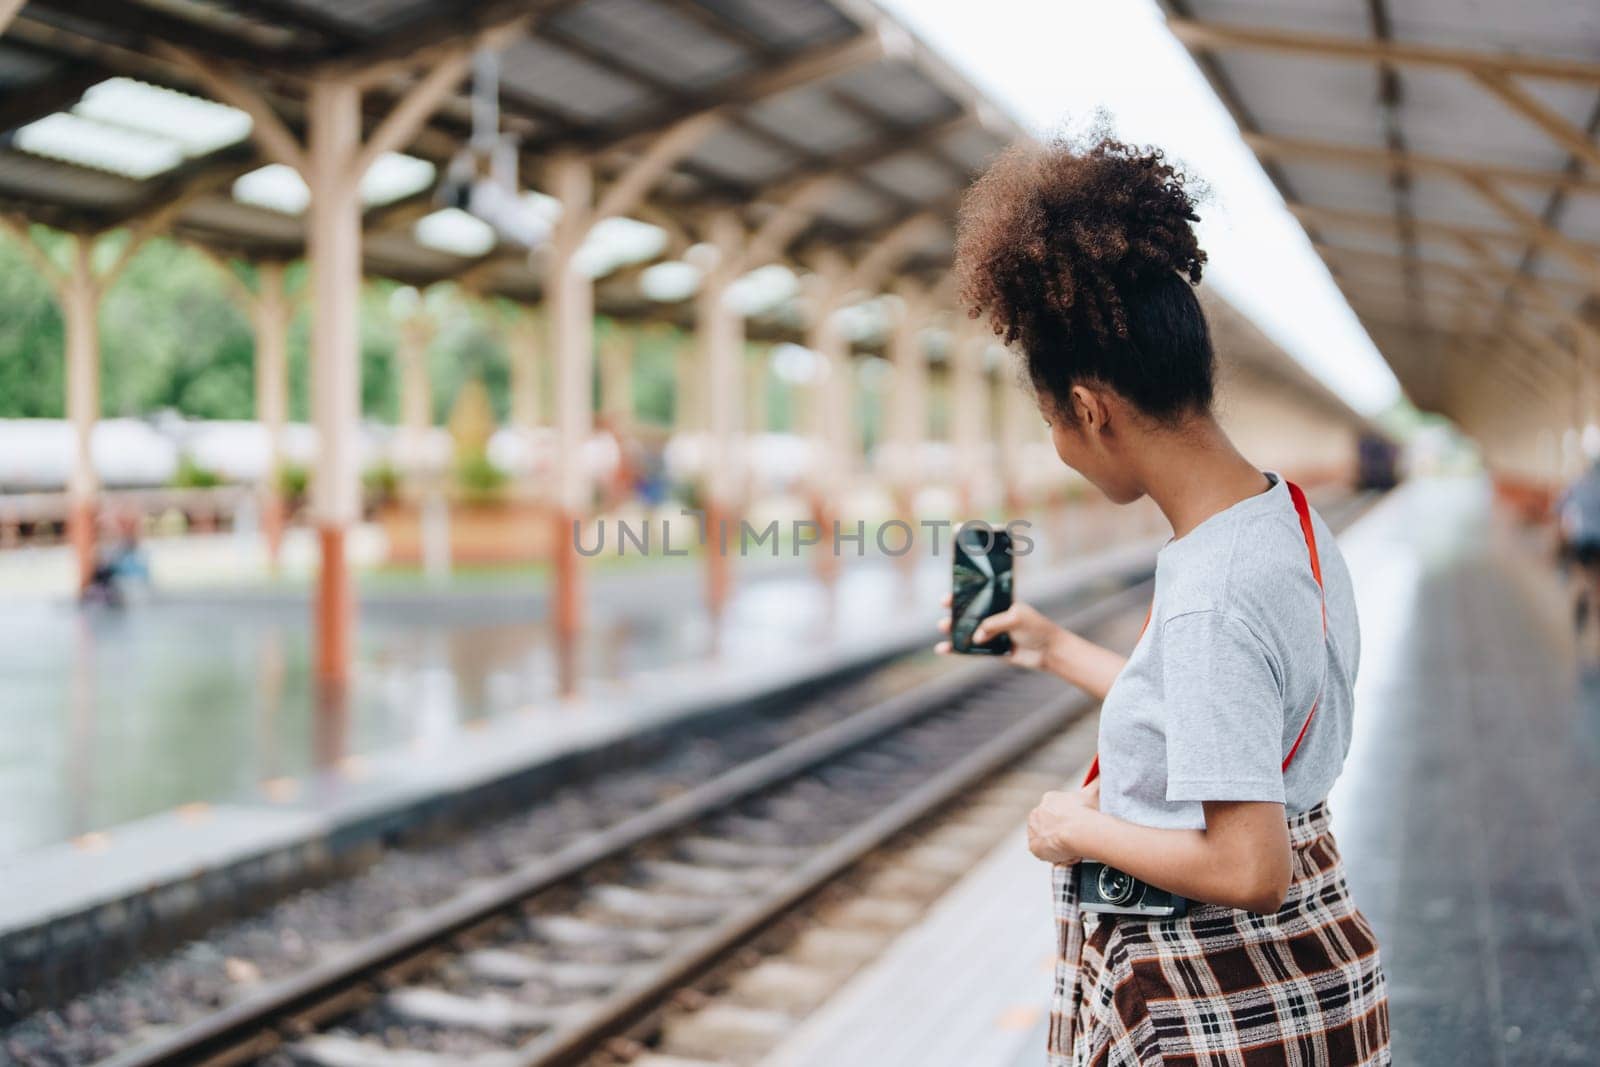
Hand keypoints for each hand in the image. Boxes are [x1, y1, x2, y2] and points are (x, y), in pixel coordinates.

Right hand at [936, 596, 1069, 671]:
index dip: (962, 597)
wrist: (1049, 651)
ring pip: (968, 632)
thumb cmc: (1037, 628)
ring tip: (942, 629)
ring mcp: (992, 634)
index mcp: (1001, 604)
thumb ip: (994, 624)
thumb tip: (976, 636)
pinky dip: (957, 650)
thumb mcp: (1016, 619)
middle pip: (970, 615)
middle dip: (955, 614)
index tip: (947, 598)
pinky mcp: (992, 650)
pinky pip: (971, 650)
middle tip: (944, 615)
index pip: (978, 597)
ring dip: (954, 631)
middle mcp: (994, 617)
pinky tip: (944, 649)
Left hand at [1026, 781, 1099, 864]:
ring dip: (1056, 843)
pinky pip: (1044, 853)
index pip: (1056, 810)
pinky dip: (1054, 855)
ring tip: (1072, 847)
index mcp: (1049, 799)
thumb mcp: (1093, 793)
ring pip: (1046, 838)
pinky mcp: (1033, 846)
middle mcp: (1037, 812)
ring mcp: (1033, 830)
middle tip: (1076, 838)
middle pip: (1049, 824)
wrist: (1079, 830)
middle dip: (1060, 831)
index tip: (1078, 825)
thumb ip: (1096, 782)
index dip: (1068, 820)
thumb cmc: (1087, 812)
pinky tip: (1066, 854)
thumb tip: (1102, 766)